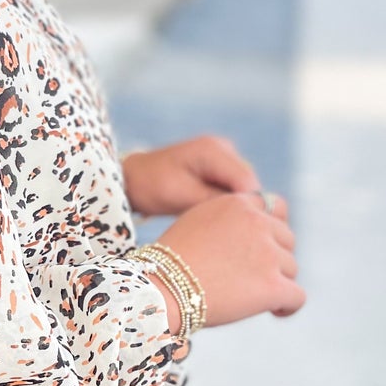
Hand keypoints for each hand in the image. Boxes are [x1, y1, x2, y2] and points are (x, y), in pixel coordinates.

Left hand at [123, 135, 282, 220]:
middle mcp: (223, 149)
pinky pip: (234, 190)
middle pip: (249, 185)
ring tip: (226, 230)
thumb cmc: (151, 186)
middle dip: (246, 209)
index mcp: (213, 150)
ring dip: (238, 208)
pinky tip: (220, 221)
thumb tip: (248, 214)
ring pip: (244, 189)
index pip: (247, 181)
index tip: (247, 233)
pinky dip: (229, 205)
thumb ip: (215, 202)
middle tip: (237, 236)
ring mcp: (223, 157)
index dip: (251, 208)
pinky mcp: (221, 169)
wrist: (134, 178)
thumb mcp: (182, 197)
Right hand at [155, 190, 304, 328]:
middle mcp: (257, 224)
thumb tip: (254, 234)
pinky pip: (297, 296)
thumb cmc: (170, 263)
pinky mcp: (273, 286)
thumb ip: (228, 220)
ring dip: (277, 282)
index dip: (273, 230)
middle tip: (254, 278)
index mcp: (238, 205)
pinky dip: (288, 306)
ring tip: (252, 297)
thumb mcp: (197, 222)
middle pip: (287, 240)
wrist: (159, 290)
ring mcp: (268, 254)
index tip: (264, 248)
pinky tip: (275, 312)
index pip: (276, 208)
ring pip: (291, 269)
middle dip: (275, 258)